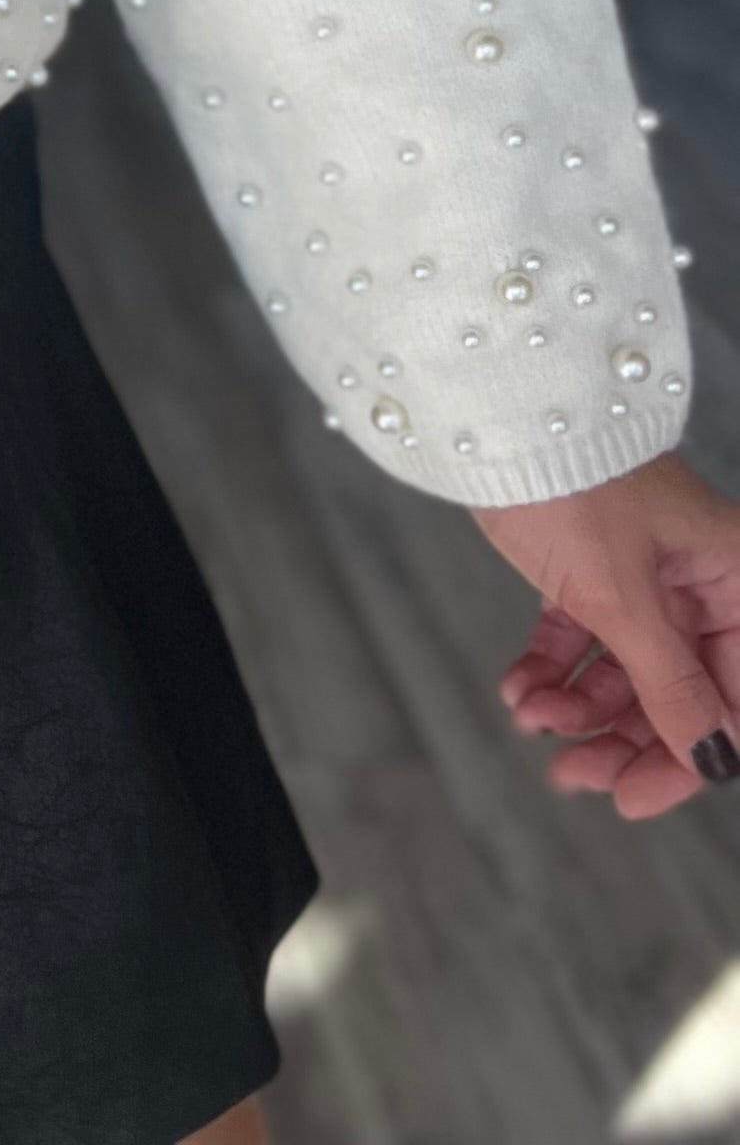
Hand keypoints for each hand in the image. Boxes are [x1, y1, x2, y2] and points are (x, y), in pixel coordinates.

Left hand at [476, 450, 739, 818]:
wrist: (493, 411)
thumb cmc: (571, 483)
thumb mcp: (621, 595)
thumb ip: (670, 684)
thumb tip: (716, 763)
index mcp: (735, 581)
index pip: (733, 698)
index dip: (688, 756)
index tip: (631, 798)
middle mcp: (699, 582)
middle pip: (680, 693)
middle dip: (625, 738)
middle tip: (571, 776)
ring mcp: (644, 575)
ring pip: (627, 673)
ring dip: (581, 708)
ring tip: (531, 717)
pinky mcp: (587, 567)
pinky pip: (583, 639)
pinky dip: (553, 670)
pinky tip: (518, 690)